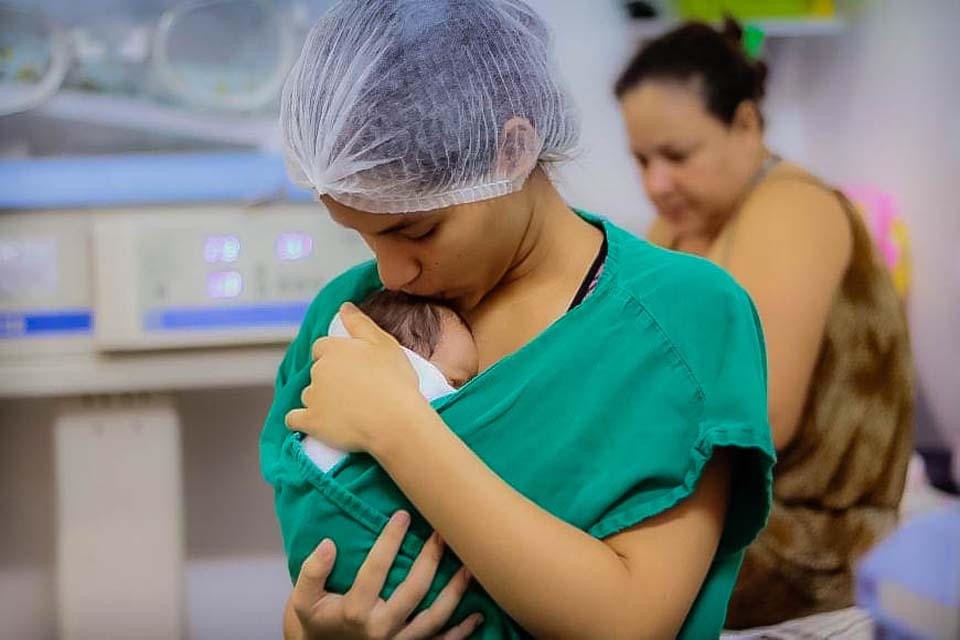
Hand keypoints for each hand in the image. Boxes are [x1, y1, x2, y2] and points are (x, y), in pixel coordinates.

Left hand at [285, 302, 426, 453]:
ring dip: (320, 401)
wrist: (395, 420)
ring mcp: (312, 397)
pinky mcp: (310, 421)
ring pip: (309, 395)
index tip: (351, 368)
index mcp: (333, 349)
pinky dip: (301, 421)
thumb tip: (344, 306)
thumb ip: (359, 322)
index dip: (335, 357)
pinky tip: (316, 423)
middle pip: (316, 372)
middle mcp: (318, 370)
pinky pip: (294, 419)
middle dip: (329, 379)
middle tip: (355, 391)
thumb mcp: (384, 343)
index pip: (321, 348)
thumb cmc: (394, 380)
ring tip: (346, 411)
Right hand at [286, 511, 483, 639]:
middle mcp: (380, 629)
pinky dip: (460, 632)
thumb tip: (328, 544)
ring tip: (469, 566)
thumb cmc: (317, 621)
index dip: (389, 541)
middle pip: (413, 591)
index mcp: (355, 611)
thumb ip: (311, 572)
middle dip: (431, 559)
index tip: (403, 515)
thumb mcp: (303, 599)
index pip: (375, 570)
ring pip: (434, 618)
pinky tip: (477, 615)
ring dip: (455, 592)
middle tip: (442, 531)